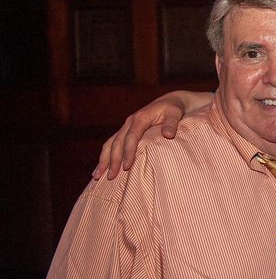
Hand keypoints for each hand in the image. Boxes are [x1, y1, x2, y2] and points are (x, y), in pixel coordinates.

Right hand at [93, 90, 212, 179]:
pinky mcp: (125, 132)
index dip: (128, 152)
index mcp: (140, 118)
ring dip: (103, 160)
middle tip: (111, 177)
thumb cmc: (174, 109)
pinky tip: (100, 168)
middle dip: (113, 160)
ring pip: (110, 144)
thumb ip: (171, 123)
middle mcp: (129, 122)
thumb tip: (168, 135)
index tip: (126, 167)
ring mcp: (125, 127)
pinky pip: (111, 144)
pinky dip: (105, 156)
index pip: (131, 137)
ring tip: (96, 176)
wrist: (170, 101)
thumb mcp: (175, 113)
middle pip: (117, 143)